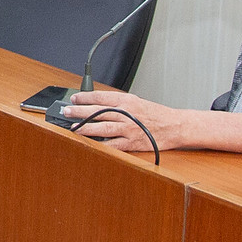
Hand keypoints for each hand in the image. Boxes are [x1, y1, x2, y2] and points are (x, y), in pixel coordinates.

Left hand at [55, 91, 185, 155]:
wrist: (175, 126)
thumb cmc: (155, 114)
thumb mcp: (136, 102)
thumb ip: (118, 103)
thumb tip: (96, 104)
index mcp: (127, 101)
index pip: (101, 96)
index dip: (85, 97)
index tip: (74, 98)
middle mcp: (126, 113)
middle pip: (98, 111)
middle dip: (80, 111)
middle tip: (66, 110)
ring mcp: (129, 128)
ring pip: (102, 127)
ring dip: (85, 127)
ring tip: (73, 126)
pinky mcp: (132, 142)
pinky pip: (113, 144)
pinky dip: (100, 144)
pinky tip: (89, 143)